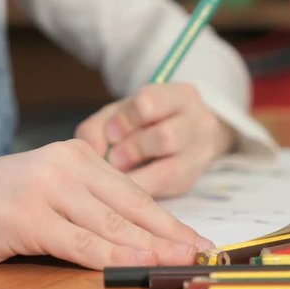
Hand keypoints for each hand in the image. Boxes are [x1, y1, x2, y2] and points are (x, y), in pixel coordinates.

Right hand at [0, 140, 212, 269]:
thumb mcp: (51, 195)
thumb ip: (89, 207)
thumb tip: (137, 235)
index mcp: (78, 156)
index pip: (133, 193)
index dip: (166, 220)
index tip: (192, 238)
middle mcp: (68, 165)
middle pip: (131, 207)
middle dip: (169, 234)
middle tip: (199, 251)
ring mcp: (48, 188)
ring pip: (112, 224)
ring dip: (151, 247)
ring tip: (180, 260)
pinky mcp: (29, 215)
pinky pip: (81, 242)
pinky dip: (113, 256)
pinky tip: (138, 263)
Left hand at [75, 83, 234, 197]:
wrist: (189, 136)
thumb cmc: (149, 122)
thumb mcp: (124, 113)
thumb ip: (99, 126)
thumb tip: (90, 151)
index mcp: (180, 97)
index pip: (149, 103)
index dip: (124, 121)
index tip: (111, 134)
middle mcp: (198, 124)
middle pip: (165, 138)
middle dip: (132, 150)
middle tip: (115, 158)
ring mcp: (199, 156)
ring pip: (169, 170)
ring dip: (136, 175)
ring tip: (122, 172)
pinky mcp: (190, 182)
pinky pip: (163, 192)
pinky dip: (139, 191)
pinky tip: (126, 188)